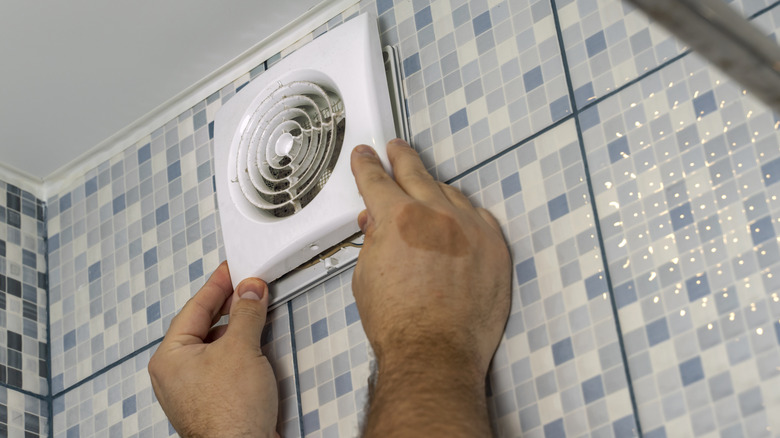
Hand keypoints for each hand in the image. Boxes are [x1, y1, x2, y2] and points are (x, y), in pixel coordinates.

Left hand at [148, 262, 278, 437]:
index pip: (194, 309)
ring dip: (235, 328)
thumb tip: (250, 291)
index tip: (231, 271)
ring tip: (254, 311)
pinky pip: (221, 364)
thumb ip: (246, 313)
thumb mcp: (241, 348)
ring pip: (213, 346)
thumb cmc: (230, 413)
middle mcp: (175, 374)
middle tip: (248, 287)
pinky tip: (252, 344)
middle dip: (227, 306)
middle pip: (202, 326)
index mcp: (169, 357)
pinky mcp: (210, 401)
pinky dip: (237, 349)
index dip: (217, 286)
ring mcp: (192, 390)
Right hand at [350, 139, 511, 435]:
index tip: (366, 156)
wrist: (435, 353)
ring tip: (426, 191)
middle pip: (415, 171)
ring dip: (434, 190)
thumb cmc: (400, 324)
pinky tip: (458, 218)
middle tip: (395, 150)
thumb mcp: (366, 276)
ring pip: (449, 192)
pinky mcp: (494, 246)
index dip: (367, 164)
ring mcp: (470, 228)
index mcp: (397, 218)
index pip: (376, 179)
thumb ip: (373, 240)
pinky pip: (478, 216)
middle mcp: (435, 215)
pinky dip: (465, 215)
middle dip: (401, 158)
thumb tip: (377, 223)